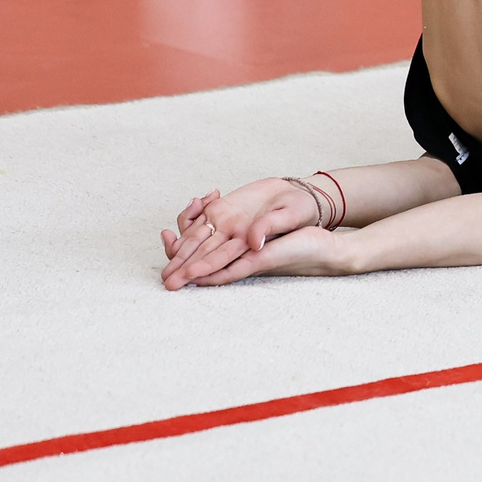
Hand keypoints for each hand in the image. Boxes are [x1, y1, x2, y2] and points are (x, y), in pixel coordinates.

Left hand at [160, 177, 325, 288]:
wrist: (316, 231)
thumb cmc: (306, 242)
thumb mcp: (290, 227)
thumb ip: (270, 230)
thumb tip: (252, 239)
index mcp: (249, 258)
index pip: (219, 270)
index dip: (199, 272)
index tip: (185, 275)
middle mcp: (238, 251)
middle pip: (203, 260)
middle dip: (182, 266)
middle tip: (165, 276)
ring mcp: (236, 240)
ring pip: (203, 244)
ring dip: (183, 244)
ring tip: (166, 235)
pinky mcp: (237, 227)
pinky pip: (211, 226)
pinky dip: (198, 218)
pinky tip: (196, 205)